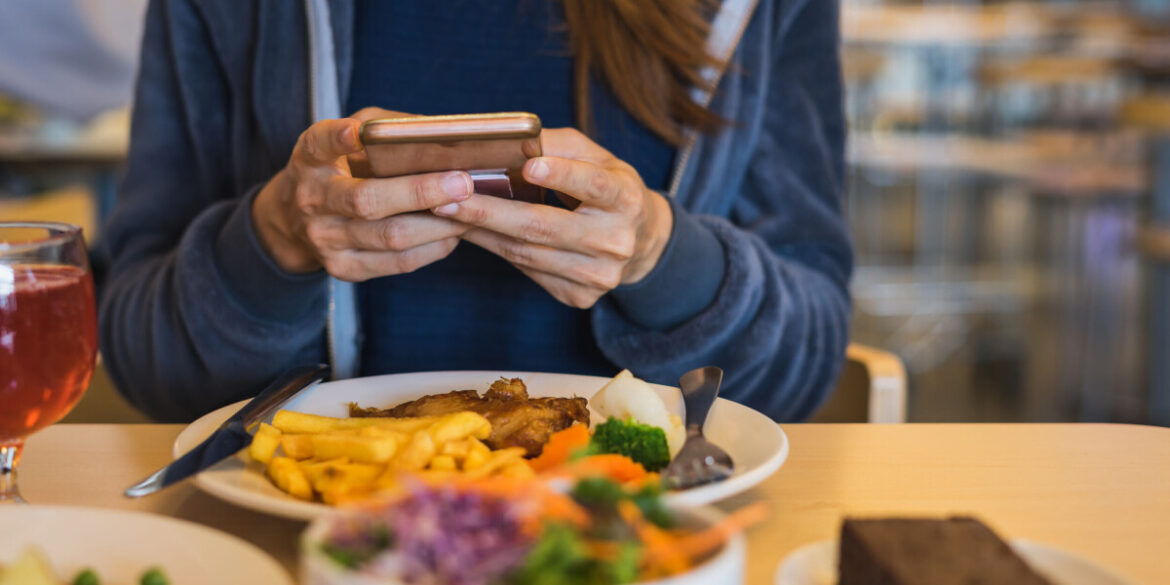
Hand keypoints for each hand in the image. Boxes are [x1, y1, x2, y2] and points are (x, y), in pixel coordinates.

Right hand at [252, 108, 473, 280]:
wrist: (295, 219)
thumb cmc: (339, 168)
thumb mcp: (347, 138)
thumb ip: (383, 129)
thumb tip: (438, 130)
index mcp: (311, 158)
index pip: (319, 144)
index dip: (337, 139)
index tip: (356, 134)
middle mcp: (313, 199)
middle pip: (367, 201)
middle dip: (420, 192)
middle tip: (463, 183)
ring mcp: (326, 239)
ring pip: (390, 236)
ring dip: (438, 224)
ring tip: (472, 209)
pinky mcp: (343, 268)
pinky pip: (398, 262)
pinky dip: (433, 248)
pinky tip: (454, 233)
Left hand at [433, 128, 672, 308]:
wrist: (638, 242)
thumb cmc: (606, 188)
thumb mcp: (596, 158)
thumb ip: (559, 147)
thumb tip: (511, 139)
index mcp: (626, 199)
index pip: (595, 186)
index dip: (563, 176)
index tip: (530, 167)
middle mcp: (616, 241)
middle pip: (545, 227)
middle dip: (490, 211)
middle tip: (447, 197)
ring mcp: (599, 275)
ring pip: (528, 254)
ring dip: (482, 233)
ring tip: (447, 213)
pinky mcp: (581, 296)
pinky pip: (528, 271)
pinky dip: (497, 250)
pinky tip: (474, 234)